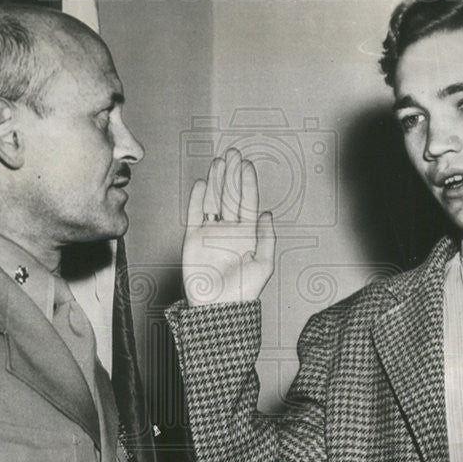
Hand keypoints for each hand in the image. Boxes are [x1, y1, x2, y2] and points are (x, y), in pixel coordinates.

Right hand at [182, 149, 274, 306]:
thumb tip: (268, 213)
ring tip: (218, 162)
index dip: (247, 183)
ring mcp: (211, 232)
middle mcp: (229, 230)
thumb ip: (267, 237)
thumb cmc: (243, 291)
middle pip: (230, 196)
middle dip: (231, 175)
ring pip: (213, 200)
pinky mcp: (194, 239)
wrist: (217, 307)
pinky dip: (196, 199)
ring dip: (215, 181)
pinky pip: (194, 214)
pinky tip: (200, 183)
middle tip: (232, 154)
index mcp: (247, 234)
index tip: (246, 165)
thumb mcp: (263, 264)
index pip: (247, 202)